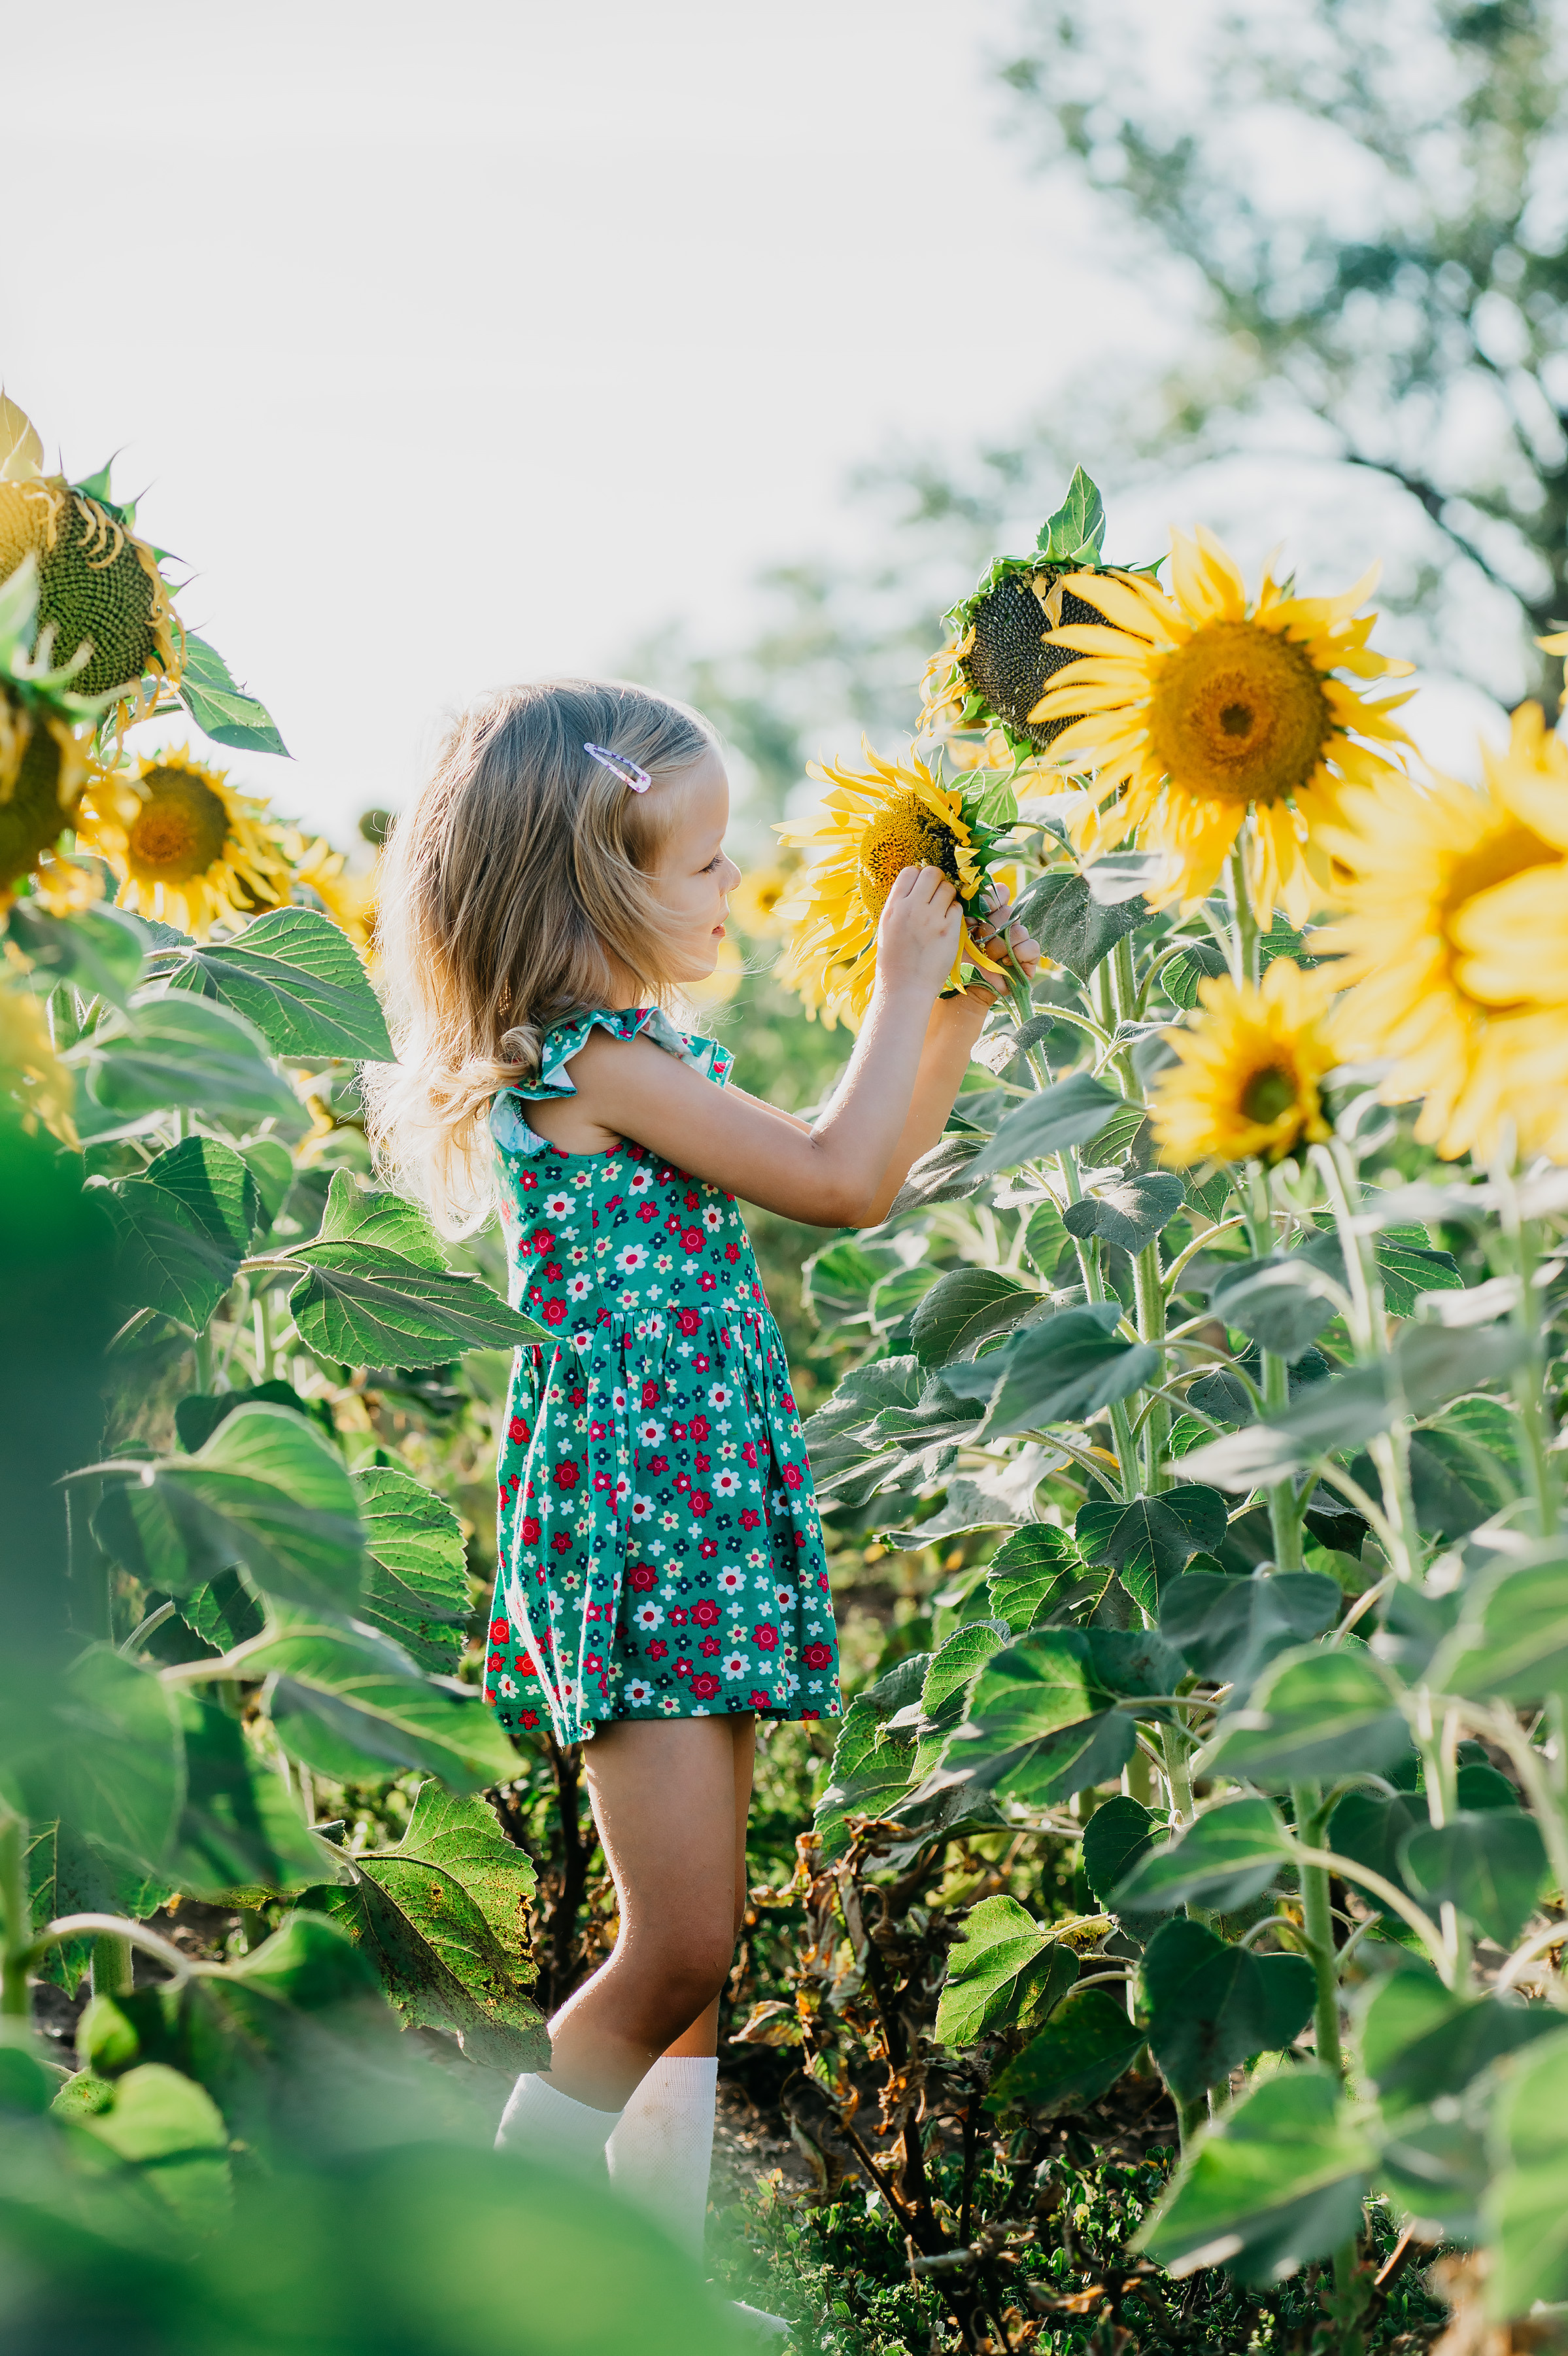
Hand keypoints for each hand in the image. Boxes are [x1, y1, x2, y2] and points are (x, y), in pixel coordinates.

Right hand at [875, 863, 963, 998]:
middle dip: (937, 880)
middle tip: (937, 895)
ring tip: (942, 912)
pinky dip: (955, 914)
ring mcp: (931, 918)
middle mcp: (911, 908)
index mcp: (893, 907)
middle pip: (932, 872)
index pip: (909, 872)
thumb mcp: (888, 927)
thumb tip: (915, 887)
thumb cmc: (894, 961)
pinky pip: (957, 908)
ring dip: (948, 897)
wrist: (904, 988)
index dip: (919, 876)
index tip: (922, 888)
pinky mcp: (949, 930)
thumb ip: (901, 905)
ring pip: (948, 888)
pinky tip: (948, 926)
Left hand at [962, 882, 1041, 1001]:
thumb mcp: (959, 931)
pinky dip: (1018, 955)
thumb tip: (974, 888)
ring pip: (1020, 931)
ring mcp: (1019, 940)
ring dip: (1001, 947)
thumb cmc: (960, 958)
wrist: (967, 986)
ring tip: (989, 957)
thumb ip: (967, 909)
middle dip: (991, 930)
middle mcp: (1007, 924)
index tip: (979, 914)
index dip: (991, 901)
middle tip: (979, 943)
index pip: (1000, 893)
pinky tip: (1005, 963)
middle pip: (1009, 912)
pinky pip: (1032, 947)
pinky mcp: (1029, 958)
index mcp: (990, 913)